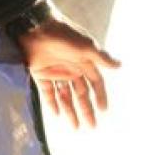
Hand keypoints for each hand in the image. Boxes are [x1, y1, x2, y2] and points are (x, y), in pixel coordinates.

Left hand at [16, 14, 120, 128]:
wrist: (35, 26)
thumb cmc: (63, 35)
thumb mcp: (86, 46)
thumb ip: (101, 58)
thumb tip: (119, 65)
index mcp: (83, 62)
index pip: (95, 83)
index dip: (100, 96)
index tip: (103, 110)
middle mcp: (71, 69)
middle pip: (81, 94)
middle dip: (87, 110)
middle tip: (92, 127)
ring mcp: (55, 72)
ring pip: (65, 97)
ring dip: (71, 112)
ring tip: (76, 128)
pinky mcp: (40, 74)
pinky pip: (48, 93)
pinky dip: (52, 104)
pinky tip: (58, 116)